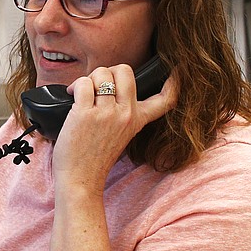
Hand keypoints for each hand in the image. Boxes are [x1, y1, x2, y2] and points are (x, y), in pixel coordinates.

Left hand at [52, 64, 177, 186]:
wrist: (81, 180)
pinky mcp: (86, 114)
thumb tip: (114, 88)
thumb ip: (125, 115)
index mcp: (137, 120)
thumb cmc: (94, 159)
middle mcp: (126, 114)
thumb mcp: (121, 136)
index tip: (178, 71)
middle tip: (98, 86)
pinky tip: (72, 96)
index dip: (174, 84)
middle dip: (107, 71)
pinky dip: (76, 86)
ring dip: (88, 80)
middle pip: (124, 70)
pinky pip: (84, 84)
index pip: (165, 100)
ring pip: (101, 74)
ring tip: (81, 93)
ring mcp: (107, 114)